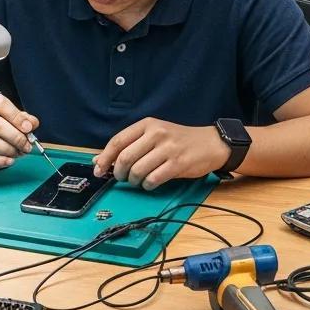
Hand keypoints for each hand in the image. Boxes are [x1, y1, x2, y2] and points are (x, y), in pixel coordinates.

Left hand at [93, 118, 228, 190]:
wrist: (210, 143)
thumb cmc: (178, 140)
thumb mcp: (153, 136)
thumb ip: (129, 145)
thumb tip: (100, 159)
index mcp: (147, 124)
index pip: (118, 141)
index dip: (105, 157)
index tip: (98, 169)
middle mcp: (156, 134)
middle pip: (125, 158)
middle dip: (119, 172)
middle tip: (122, 177)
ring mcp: (168, 149)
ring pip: (138, 171)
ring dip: (134, 181)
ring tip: (138, 180)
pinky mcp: (177, 164)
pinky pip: (153, 179)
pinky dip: (147, 185)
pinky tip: (150, 183)